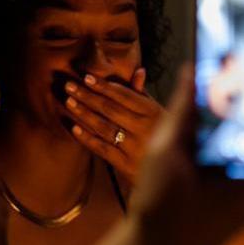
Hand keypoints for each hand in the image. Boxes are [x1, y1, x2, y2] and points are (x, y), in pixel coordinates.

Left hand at [64, 68, 161, 184]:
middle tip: (69, 85)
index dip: (104, 86)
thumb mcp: (162, 115)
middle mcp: (145, 129)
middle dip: (87, 96)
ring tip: (69, 102)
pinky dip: (88, 138)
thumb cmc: (165, 137)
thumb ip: (145, 95)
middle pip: (110, 109)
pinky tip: (75, 128)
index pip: (125, 95)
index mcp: (154, 113)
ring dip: (84, 114)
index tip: (86, 77)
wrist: (175, 173)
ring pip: (104, 128)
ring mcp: (135, 148)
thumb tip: (139, 71)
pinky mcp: (127, 165)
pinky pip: (103, 149)